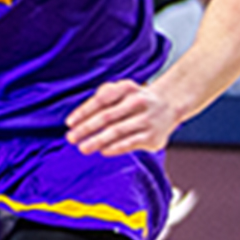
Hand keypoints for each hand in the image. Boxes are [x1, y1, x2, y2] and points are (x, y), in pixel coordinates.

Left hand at [65, 80, 180, 155]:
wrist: (169, 105)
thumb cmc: (135, 99)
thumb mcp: (122, 90)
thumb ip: (103, 96)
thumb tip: (81, 116)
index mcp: (127, 88)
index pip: (101, 100)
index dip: (83, 112)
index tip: (69, 123)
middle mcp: (138, 102)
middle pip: (107, 116)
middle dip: (86, 128)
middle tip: (71, 138)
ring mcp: (147, 119)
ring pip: (117, 131)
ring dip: (97, 141)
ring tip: (83, 148)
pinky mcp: (152, 136)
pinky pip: (129, 143)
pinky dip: (114, 147)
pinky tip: (102, 151)